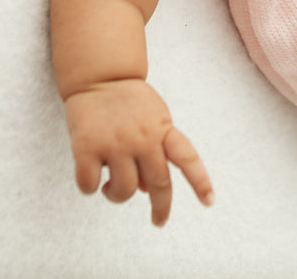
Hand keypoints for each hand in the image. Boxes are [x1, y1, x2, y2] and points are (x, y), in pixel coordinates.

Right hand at [64, 78, 213, 225]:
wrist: (100, 76)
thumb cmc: (129, 103)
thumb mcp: (152, 121)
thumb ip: (155, 152)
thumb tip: (146, 190)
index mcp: (162, 129)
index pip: (187, 158)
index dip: (200, 182)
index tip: (209, 202)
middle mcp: (143, 138)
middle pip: (159, 184)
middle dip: (161, 208)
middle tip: (159, 221)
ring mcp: (116, 143)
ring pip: (125, 191)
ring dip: (117, 196)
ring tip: (111, 188)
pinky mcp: (87, 147)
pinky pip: (90, 185)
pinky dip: (91, 188)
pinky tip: (92, 178)